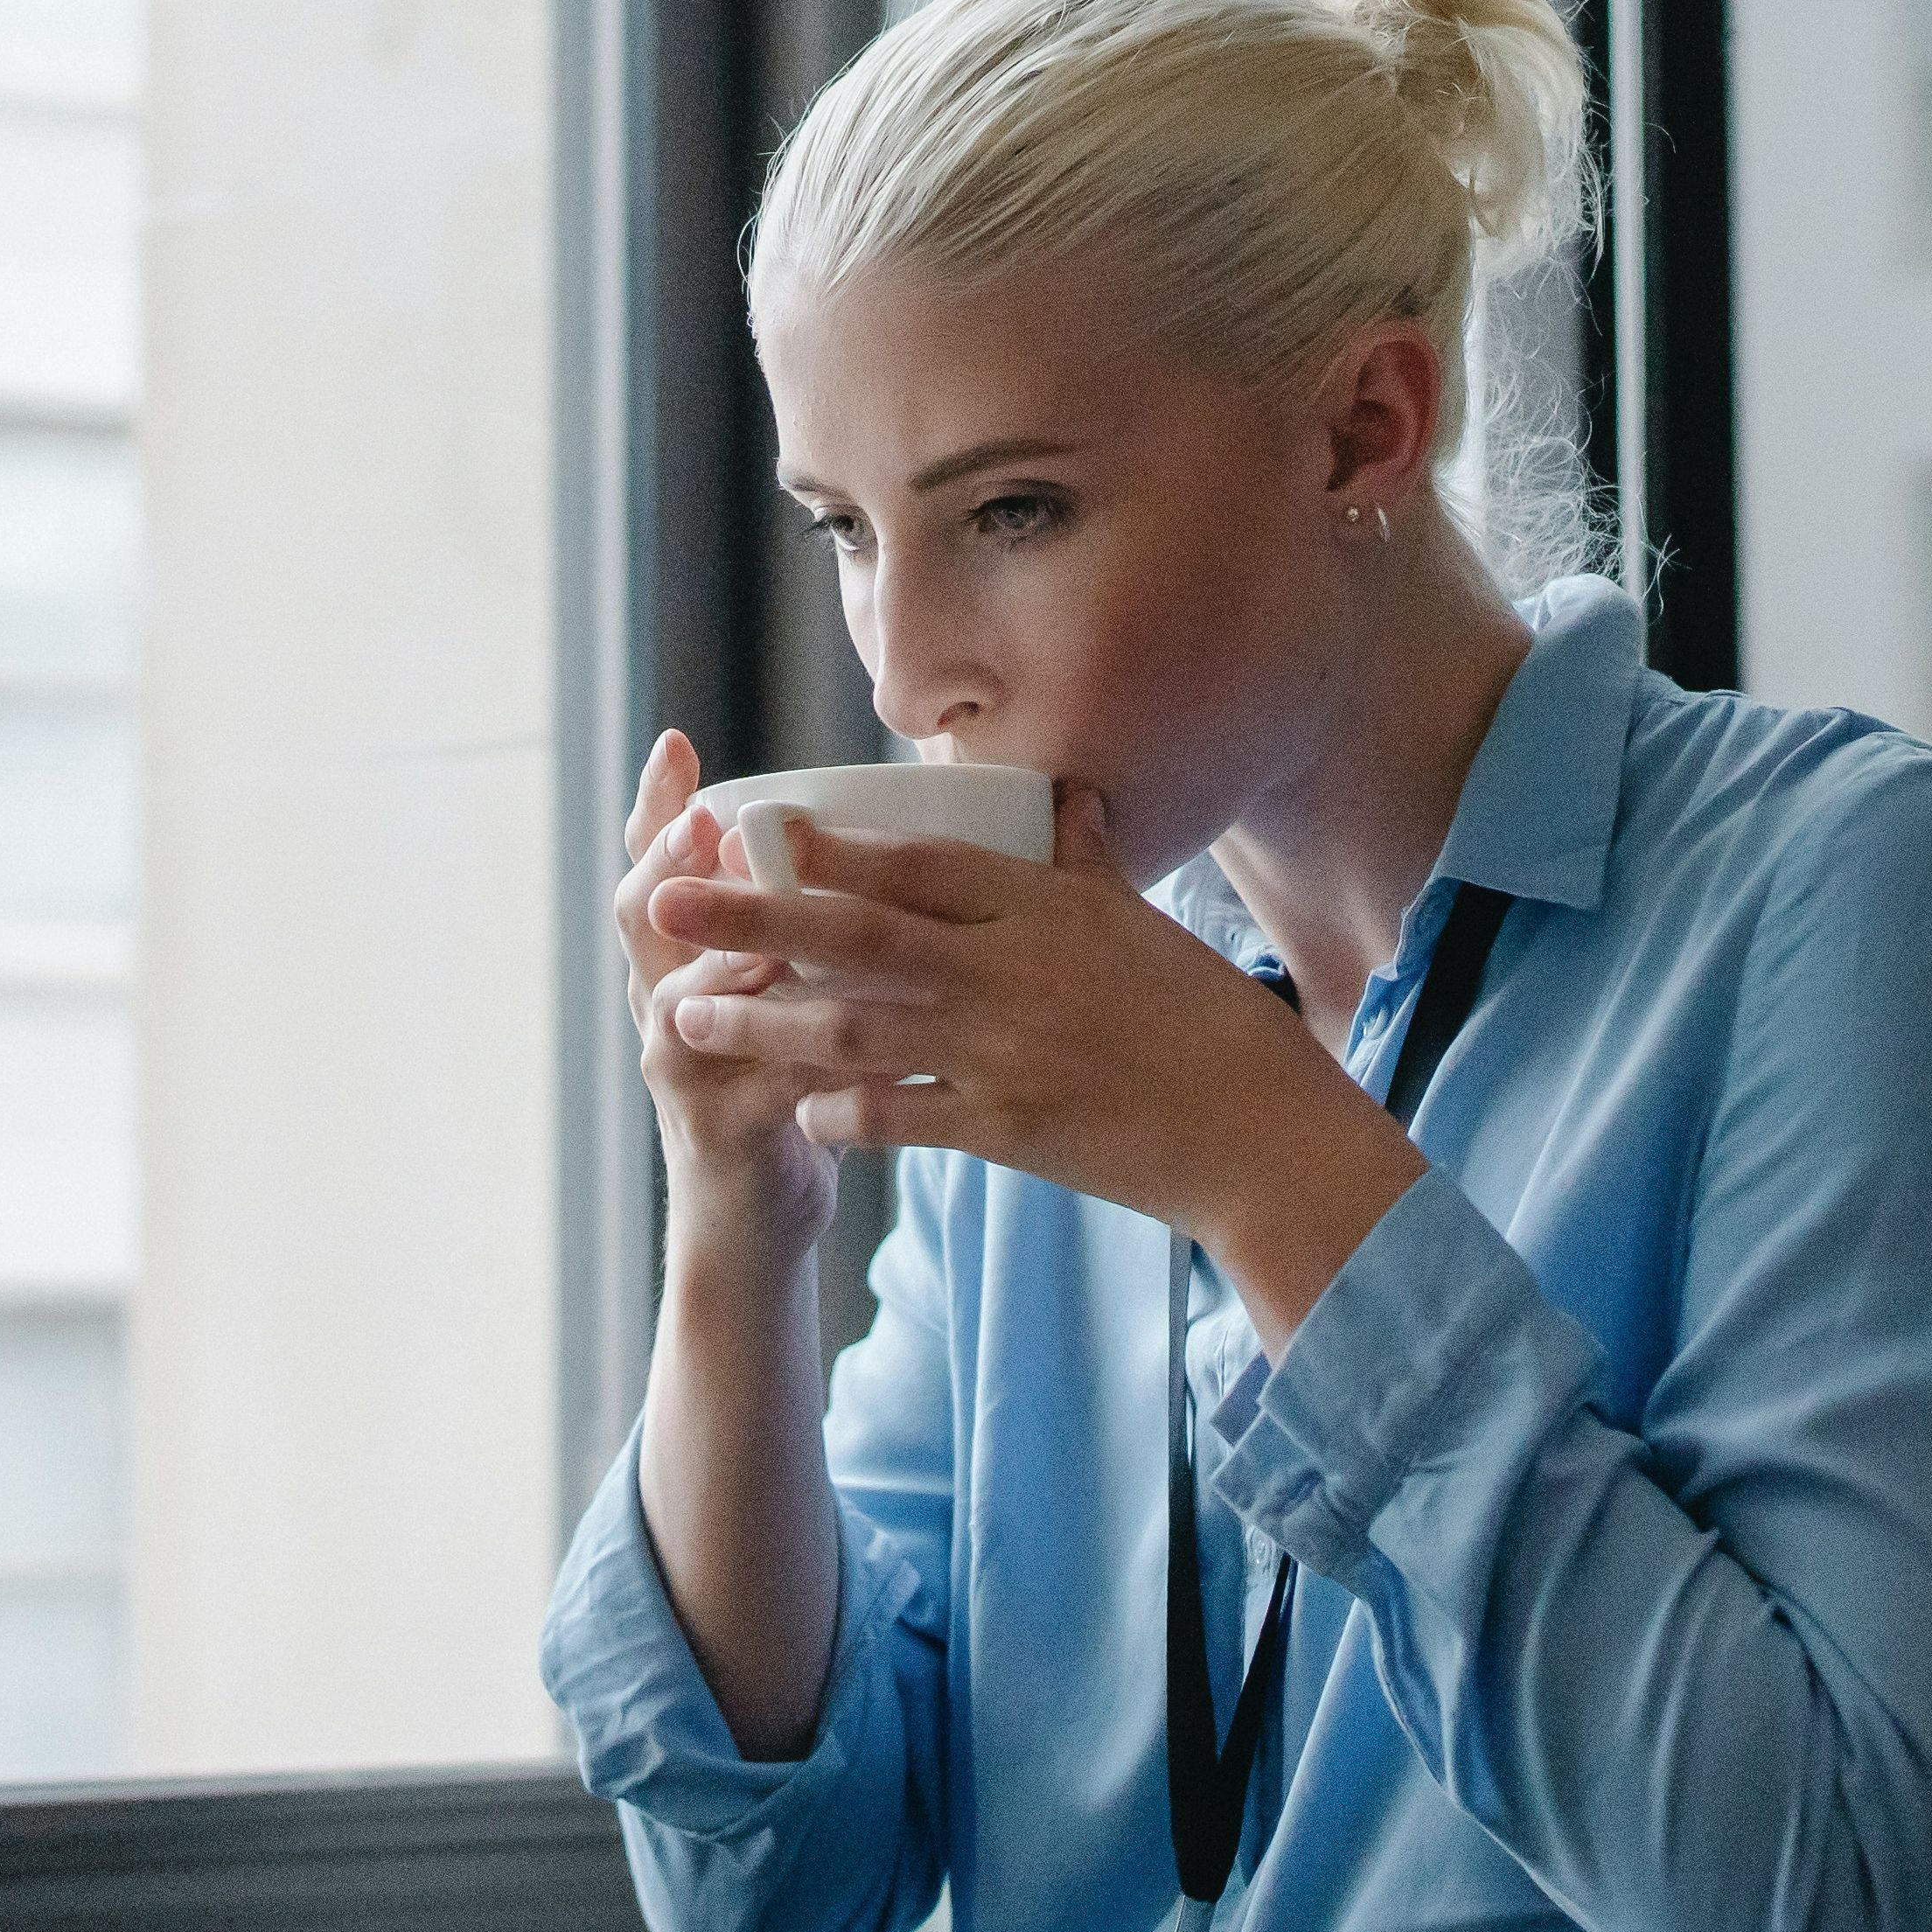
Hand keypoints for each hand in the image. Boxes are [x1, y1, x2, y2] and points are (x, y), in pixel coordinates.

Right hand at [615, 731, 839, 1246]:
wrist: (754, 1214)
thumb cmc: (785, 1081)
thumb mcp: (781, 992)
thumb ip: (803, 923)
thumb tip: (861, 830)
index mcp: (682, 956)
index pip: (654, 866)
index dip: (656, 807)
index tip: (675, 745)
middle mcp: (664, 1001)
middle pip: (644, 916)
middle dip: (672, 867)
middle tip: (704, 826)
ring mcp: (683, 1067)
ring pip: (684, 1000)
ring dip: (725, 963)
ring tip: (764, 932)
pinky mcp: (720, 1131)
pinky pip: (759, 1085)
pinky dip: (804, 1061)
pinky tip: (851, 1041)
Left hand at [646, 786, 1426, 1324]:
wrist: (1264, 1137)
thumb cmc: (1211, 1025)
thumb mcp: (1147, 925)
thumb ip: (1088, 862)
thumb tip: (1066, 794)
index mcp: (1047, 909)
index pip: (919, 864)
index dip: (831, 846)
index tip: (754, 827)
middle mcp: (1013, 973)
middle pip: (860, 936)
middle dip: (753, 918)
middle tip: (668, 903)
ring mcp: (1005, 1056)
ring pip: (857, 1030)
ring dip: (761, 1024)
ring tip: (680, 1018)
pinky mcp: (1008, 1134)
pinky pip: (904, 1119)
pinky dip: (844, 1112)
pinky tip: (793, 1109)